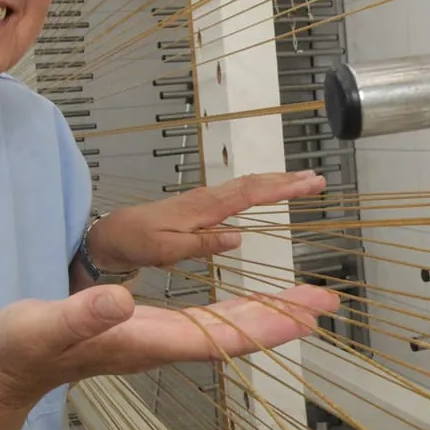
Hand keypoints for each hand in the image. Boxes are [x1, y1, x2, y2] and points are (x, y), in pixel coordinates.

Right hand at [0, 283, 338, 406]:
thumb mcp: (44, 324)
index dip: (262, 326)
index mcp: (143, 341)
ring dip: (269, 314)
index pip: (217, 336)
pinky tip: (255, 305)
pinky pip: (209, 322)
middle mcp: (160, 343)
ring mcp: (158, 339)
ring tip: (307, 302)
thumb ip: (82, 314)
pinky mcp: (150, 331)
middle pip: (234, 334)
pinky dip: (239, 311)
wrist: (10, 365)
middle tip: (326, 303)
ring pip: (226, 328)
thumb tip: (119, 300)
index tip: (302, 315)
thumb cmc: (24, 345)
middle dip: (282, 318)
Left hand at [87, 170, 326, 271]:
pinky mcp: (202, 205)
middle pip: (254, 183)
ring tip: (303, 182)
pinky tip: (267, 192)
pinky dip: (259, 189)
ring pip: (247, 185)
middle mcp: (209, 198)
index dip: (282, 188)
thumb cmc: (138, 242)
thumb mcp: (167, 249)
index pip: (250, 193)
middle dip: (287, 180)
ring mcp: (205, 200)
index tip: (309, 183)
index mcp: (204, 207)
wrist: (111, 233)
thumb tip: (239, 236)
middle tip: (318, 179)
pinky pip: (238, 193)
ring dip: (276, 182)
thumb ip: (203, 243)